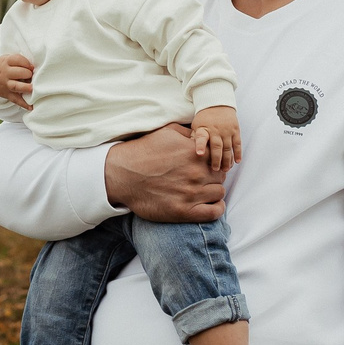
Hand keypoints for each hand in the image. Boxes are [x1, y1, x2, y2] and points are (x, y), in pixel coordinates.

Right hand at [0, 53, 36, 107]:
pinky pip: (15, 100)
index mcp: (6, 62)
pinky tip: (31, 107)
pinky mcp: (7, 94)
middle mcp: (5, 73)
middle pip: (17, 73)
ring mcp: (6, 84)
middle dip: (27, 73)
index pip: (17, 60)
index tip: (31, 66)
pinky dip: (23, 104)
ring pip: (15, 86)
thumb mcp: (8, 59)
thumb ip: (20, 61)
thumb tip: (35, 68)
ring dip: (25, 87)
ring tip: (32, 89)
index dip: (26, 63)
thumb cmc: (5, 66)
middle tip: (31, 75)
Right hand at [102, 124, 223, 222]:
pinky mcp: (184, 211)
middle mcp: (196, 172)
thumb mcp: (167, 132)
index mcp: (194, 153)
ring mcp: (191, 193)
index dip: (213, 160)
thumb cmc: (143, 152)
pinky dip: (216, 208)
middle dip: (213, 176)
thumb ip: (189, 133)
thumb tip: (203, 137)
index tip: (206, 164)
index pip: (219, 157)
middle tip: (202, 178)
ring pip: (219, 192)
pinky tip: (210, 204)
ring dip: (213, 191)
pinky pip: (215, 212)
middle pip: (220, 175)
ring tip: (202, 191)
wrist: (122, 175)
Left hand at [190, 105, 242, 173]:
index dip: (200, 146)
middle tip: (215, 170)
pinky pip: (237, 144)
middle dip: (216, 160)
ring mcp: (227, 130)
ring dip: (227, 160)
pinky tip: (236, 162)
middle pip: (217, 147)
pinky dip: (237, 153)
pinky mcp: (235, 130)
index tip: (200, 154)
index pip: (201, 137)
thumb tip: (189, 150)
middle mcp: (216, 130)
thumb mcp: (196, 125)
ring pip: (228, 148)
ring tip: (225, 169)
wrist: (218, 103)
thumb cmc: (204, 117)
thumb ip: (194, 137)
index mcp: (204, 129)